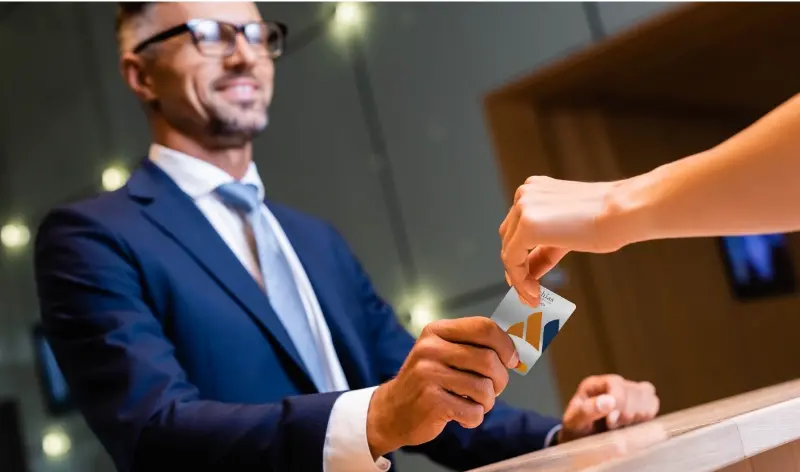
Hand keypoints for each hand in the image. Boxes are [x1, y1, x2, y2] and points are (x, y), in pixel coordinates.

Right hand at [366, 317, 518, 457]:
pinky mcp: (431, 401)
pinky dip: (473, 418)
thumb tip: (516, 352)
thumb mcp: (443, 354)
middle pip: (489, 359)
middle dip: (500, 380)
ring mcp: (428, 374)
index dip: (506, 345)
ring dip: (487, 402)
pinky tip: (460, 415)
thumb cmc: (427, 382)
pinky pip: (473, 412)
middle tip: (494, 389)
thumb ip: (474, 348)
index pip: (484, 327)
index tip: (512, 360)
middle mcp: (430, 349)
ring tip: (473, 403)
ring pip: (484, 388)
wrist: (391, 411)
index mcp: (437, 331)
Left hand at [499, 176, 630, 305]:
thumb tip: (529, 270)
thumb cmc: (609, 219)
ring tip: (532, 297)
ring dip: (518, 278)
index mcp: (534, 189)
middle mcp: (524, 194)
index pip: (517, 228)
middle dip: (517, 268)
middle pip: (509, 239)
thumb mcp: (568, 232)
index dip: (520, 257)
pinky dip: (519, 280)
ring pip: (509, 251)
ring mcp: (523, 207)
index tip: (526, 280)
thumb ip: (546, 247)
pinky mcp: (527, 226)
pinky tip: (532, 293)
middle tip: (528, 292)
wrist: (625, 212)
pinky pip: (512, 259)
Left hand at [557, 374, 659, 443]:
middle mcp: (612, 384)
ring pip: (647, 395)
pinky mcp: (638, 403)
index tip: (610, 421)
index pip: (615, 383)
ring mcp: (626, 392)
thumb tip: (610, 401)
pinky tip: (633, 425)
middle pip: (634, 390)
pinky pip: (652, 402)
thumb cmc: (576, 430)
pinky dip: (647, 415)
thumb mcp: (574, 422)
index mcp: (595, 384)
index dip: (618, 402)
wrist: (581, 440)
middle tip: (613, 426)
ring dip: (638, 414)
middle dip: (627, 412)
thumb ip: (588, 411)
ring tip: (623, 425)